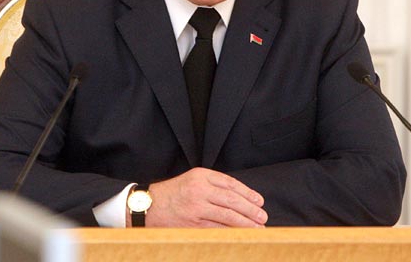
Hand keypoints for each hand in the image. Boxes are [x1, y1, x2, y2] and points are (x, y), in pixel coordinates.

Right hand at [145, 167, 267, 226]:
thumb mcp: (192, 180)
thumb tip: (240, 198)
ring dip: (245, 223)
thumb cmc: (172, 194)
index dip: (248, 193)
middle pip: (232, 200)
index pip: (231, 184)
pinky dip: (231, 232)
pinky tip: (240, 235)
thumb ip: (213, 185)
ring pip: (228, 216)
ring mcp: (196, 207)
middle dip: (250, 210)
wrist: (147, 206)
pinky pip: (217, 228)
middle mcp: (200, 189)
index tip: (259, 202)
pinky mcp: (192, 223)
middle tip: (263, 217)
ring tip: (258, 228)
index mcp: (201, 175)